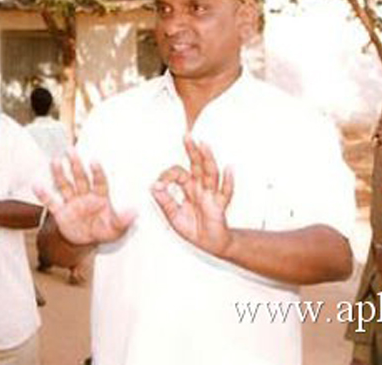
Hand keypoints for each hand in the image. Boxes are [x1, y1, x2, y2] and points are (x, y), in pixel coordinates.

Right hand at [34, 151, 134, 245]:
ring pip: (65, 185)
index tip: (94, 161)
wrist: (85, 242)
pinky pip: (51, 203)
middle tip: (71, 151)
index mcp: (100, 197)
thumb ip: (123, 220)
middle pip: (80, 178)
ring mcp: (72, 202)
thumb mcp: (116, 229)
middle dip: (76, 165)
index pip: (99, 182)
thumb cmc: (103, 231)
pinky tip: (36, 185)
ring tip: (55, 161)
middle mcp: (85, 195)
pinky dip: (44, 195)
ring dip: (60, 173)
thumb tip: (134, 212)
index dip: (97, 172)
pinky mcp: (61, 212)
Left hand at [152, 136, 234, 256]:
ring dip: (208, 159)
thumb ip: (165, 202)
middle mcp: (200, 187)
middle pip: (196, 165)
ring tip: (205, 146)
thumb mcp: (173, 217)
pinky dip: (228, 182)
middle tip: (187, 136)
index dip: (168, 175)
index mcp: (188, 188)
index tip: (159, 184)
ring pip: (210, 174)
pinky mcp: (220, 205)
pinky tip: (229, 169)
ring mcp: (211, 195)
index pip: (179, 173)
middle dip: (192, 150)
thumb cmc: (194, 229)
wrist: (210, 244)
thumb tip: (153, 186)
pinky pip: (226, 192)